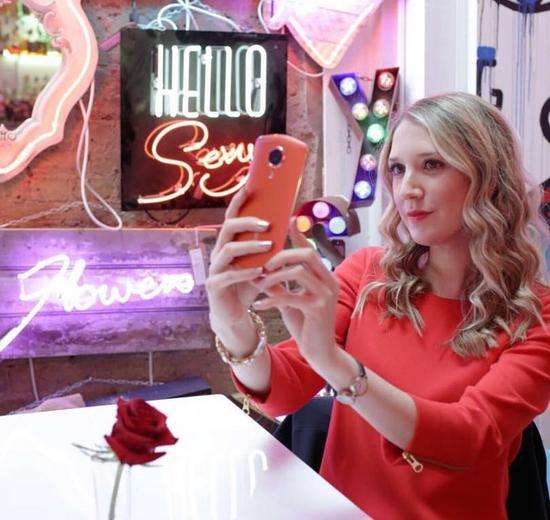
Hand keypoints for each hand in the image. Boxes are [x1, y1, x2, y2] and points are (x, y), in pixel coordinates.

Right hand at [205, 188, 284, 342]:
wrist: (233, 316)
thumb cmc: (247, 286)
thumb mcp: (261, 264)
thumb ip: (269, 246)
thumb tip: (289, 222)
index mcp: (227, 244)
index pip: (231, 218)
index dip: (238, 202)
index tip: (249, 187)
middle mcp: (217, 253)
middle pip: (227, 229)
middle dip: (246, 222)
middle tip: (267, 223)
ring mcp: (213, 269)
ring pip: (226, 250)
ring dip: (249, 246)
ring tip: (268, 246)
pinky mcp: (214, 286)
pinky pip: (228, 275)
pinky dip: (245, 272)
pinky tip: (259, 271)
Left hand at [251, 217, 339, 364]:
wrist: (319, 353)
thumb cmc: (305, 324)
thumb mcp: (291, 300)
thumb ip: (281, 284)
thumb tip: (261, 268)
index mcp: (325, 276)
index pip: (310, 249)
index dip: (298, 235)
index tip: (285, 221)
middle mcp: (329, 282)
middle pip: (307, 254)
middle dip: (282, 255)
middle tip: (263, 265)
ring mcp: (326, 295)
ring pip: (299, 272)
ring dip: (274, 277)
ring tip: (258, 285)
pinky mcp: (318, 309)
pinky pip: (291, 297)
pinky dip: (271, 299)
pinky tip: (258, 306)